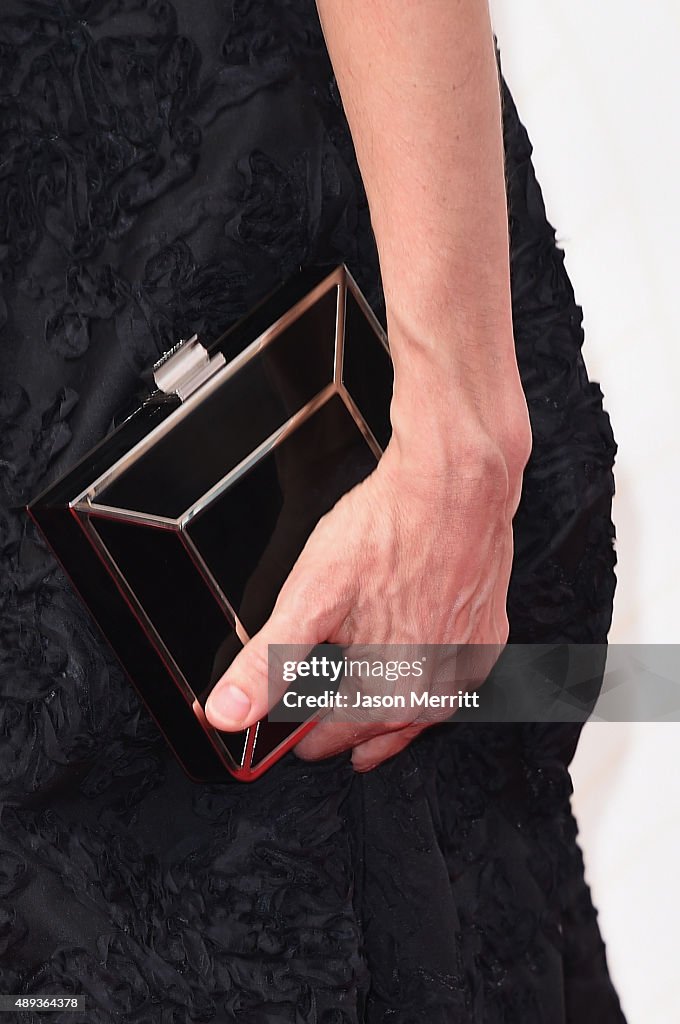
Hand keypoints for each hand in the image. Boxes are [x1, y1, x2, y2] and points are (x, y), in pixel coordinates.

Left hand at [204, 353, 531, 771]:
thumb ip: (267, 664)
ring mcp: (467, 660)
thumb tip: (226, 715)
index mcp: (390, 694)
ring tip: (375, 726)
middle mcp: (436, 688)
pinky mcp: (489, 630)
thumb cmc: (386, 532)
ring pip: (425, 711)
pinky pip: (458, 676)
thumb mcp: (308, 598)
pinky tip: (426, 673)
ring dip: (395, 718)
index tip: (293, 741)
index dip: (305, 741)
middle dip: (351, 734)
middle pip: (382, 730)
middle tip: (326, 737)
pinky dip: (435, 682)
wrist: (452, 484)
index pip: (334, 739)